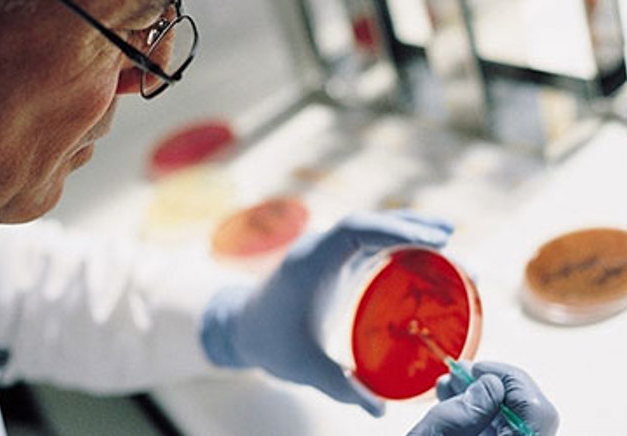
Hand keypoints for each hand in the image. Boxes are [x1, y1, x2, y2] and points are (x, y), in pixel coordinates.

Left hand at [201, 211, 452, 416]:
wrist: (241, 326)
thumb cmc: (269, 342)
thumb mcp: (303, 366)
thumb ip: (341, 386)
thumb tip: (381, 410)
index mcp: (309, 263)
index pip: (353, 230)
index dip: (395, 230)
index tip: (434, 239)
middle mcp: (318, 248)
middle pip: (369, 223)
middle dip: (411, 227)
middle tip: (451, 238)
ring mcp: (326, 251)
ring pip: (370, 228)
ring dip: (405, 230)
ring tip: (447, 238)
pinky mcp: (332, 259)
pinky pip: (367, 242)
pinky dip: (395, 243)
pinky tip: (421, 254)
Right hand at [408, 361, 558, 435]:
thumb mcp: (433, 435)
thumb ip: (465, 409)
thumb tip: (491, 383)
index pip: (537, 410)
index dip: (511, 381)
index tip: (481, 369)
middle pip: (528, 411)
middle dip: (493, 384)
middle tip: (461, 373)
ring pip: (513, 417)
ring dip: (483, 395)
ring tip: (450, 385)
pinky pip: (500, 426)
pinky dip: (479, 410)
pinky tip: (453, 400)